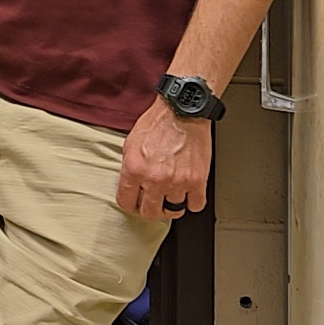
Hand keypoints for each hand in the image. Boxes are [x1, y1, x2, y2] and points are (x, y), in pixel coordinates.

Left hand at [117, 98, 212, 219]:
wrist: (183, 111)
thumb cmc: (158, 123)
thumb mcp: (130, 143)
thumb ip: (129, 167)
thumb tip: (130, 184)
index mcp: (134, 170)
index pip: (126, 203)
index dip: (130, 204)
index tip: (134, 202)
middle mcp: (154, 179)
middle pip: (149, 213)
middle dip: (149, 209)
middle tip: (153, 201)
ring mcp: (177, 182)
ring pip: (173, 211)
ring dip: (171, 205)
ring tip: (170, 196)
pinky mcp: (198, 181)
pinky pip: (196, 205)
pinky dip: (192, 201)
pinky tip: (188, 193)